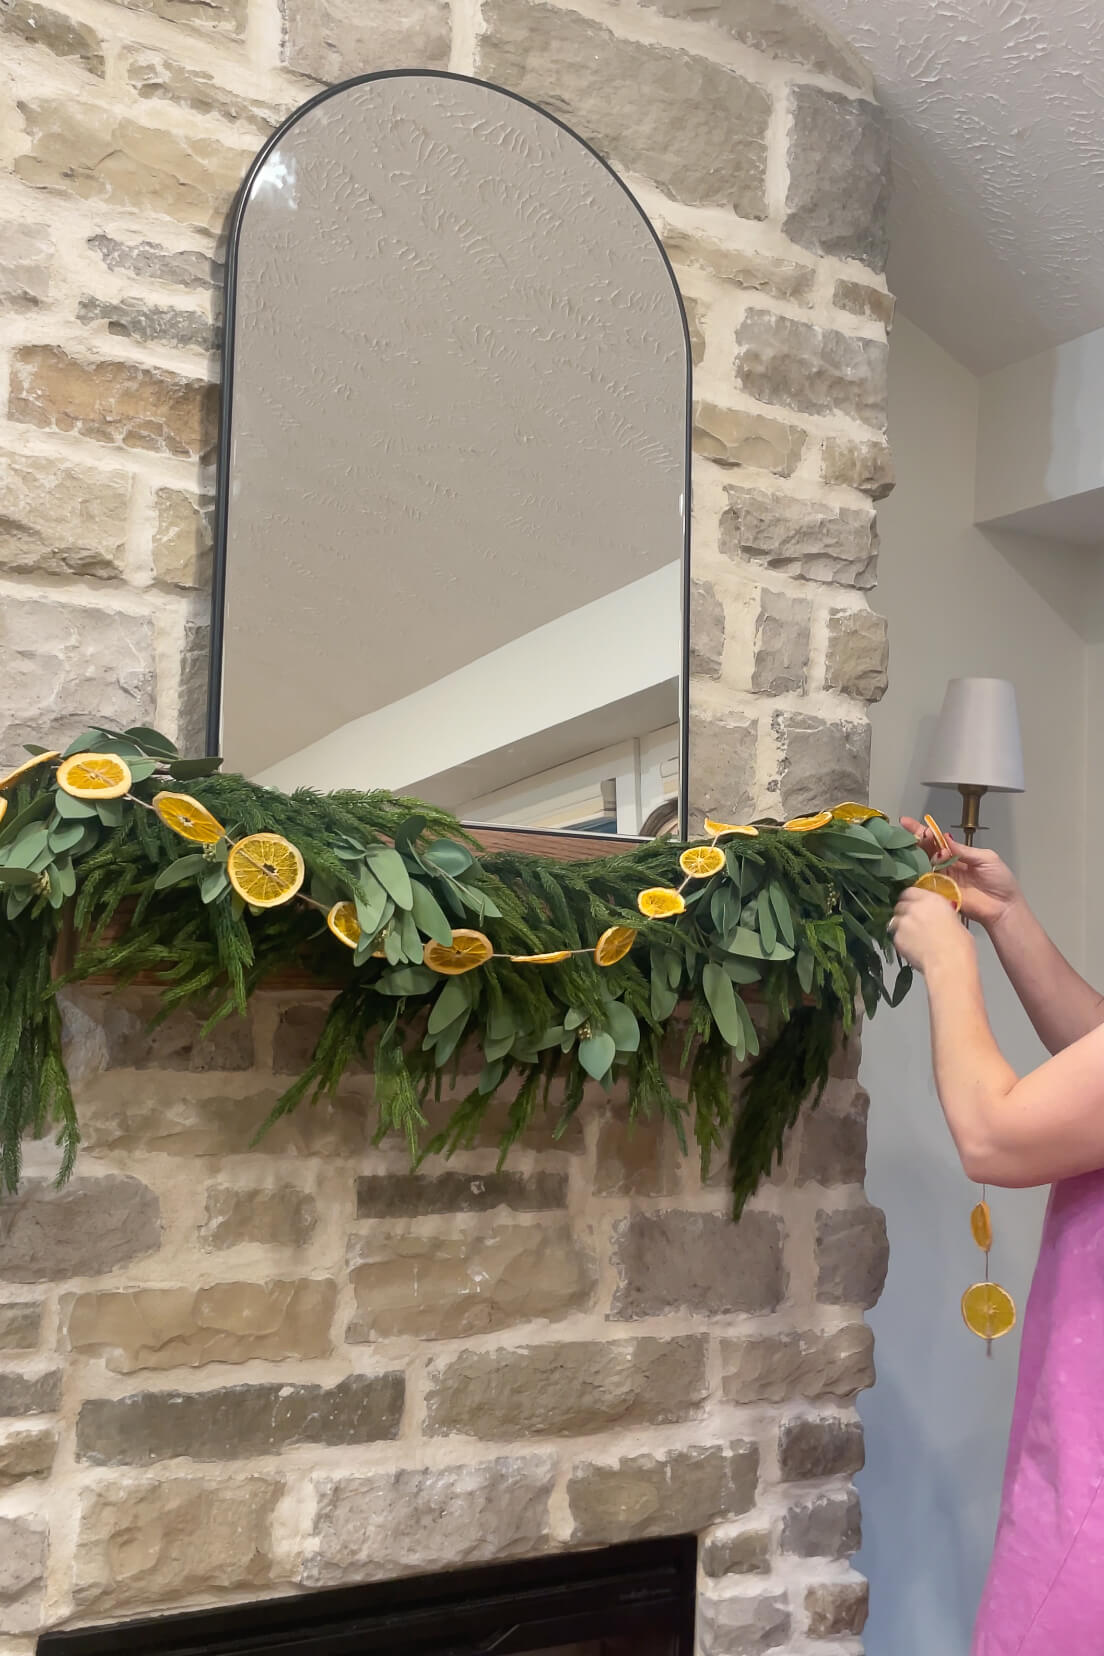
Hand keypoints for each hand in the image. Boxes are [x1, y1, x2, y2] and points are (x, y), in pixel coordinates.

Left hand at [890, 886, 974, 974]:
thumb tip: (937, 918)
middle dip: (904, 912)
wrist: (948, 963)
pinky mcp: (897, 937)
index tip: (913, 905)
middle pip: (900, 905)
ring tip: (911, 938)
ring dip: (900, 926)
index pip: (910, 891)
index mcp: (931, 899)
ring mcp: (903, 922)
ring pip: (894, 920)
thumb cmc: (960, 945)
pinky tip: (910, 948)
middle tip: (911, 923)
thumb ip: (940, 914)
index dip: (910, 899)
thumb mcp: (954, 920)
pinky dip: (900, 940)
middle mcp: (914, 907)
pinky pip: (895, 936)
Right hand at [901, 818, 1020, 930]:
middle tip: (906, 829)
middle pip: (926, 850)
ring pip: (923, 864)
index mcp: (958, 855)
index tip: (909, 823)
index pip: (938, 840)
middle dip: (916, 838)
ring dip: (917, 853)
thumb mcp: (986, 858)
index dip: (924, 831)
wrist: (1004, 907)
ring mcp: (942, 880)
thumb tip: (945, 839)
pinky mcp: (939, 894)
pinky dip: (917, 875)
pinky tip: (913, 865)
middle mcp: (947, 866)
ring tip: (912, 843)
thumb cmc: (1000, 881)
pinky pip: (924, 884)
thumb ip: (964, 850)